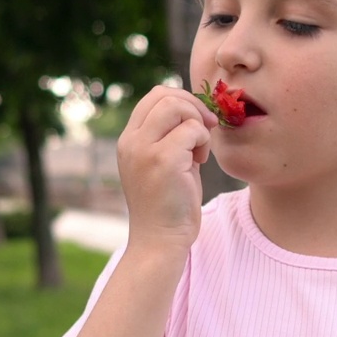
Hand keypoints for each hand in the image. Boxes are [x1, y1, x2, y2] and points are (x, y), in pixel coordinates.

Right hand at [116, 85, 218, 251]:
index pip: (155, 96)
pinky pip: (192, 130)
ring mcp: (144, 150)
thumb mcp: (164, 161)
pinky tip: (200, 163)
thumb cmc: (169, 203)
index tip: (199, 122)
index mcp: (129, 140)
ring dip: (198, 124)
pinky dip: (203, 142)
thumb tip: (193, 107)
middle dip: (194, 107)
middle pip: (165, 95)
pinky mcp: (162, 161)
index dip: (183, 100)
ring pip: (177, 107)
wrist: (160, 240)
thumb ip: (171, 135)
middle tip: (206, 130)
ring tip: (199, 151)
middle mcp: (131, 141)